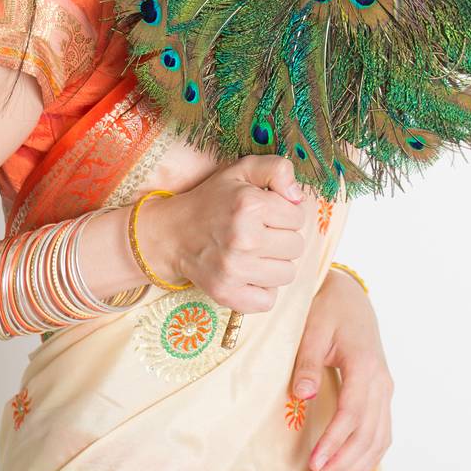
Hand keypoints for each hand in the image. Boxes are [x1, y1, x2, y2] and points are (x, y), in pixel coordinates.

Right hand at [147, 155, 306, 312]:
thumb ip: (277, 169)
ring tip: (254, 253)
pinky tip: (249, 274)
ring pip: (287, 274)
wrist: (172, 233)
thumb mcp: (242, 170)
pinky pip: (268, 300)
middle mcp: (243, 238)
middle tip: (259, 233)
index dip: (285, 214)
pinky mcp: (226, 293)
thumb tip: (298, 198)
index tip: (266, 214)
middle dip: (282, 238)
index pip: (298, 217)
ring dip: (275, 264)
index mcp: (250, 205)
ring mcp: (234, 269)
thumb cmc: (213, 201)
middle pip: (296, 246)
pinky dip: (263, 290)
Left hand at [290, 269, 392, 470]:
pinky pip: (383, 431)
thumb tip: (302, 394)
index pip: (352, 413)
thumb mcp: (313, 329)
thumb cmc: (329, 309)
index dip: (334, 441)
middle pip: (369, 432)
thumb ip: (307, 363)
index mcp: (364, 364)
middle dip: (344, 461)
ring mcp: (385, 388)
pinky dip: (370, 453)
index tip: (315, 462)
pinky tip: (352, 466)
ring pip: (380, 437)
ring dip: (358, 462)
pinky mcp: (383, 394)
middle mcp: (381, 380)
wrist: (351, 297)